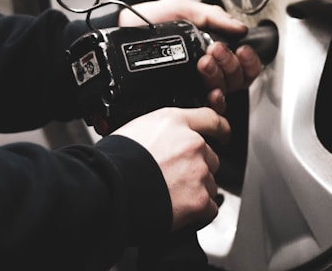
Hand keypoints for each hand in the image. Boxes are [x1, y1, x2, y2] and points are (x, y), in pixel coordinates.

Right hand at [113, 106, 229, 230]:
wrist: (108, 191)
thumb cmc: (113, 162)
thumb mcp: (135, 129)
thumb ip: (159, 132)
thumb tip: (161, 141)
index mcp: (174, 122)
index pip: (210, 118)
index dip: (220, 128)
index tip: (224, 134)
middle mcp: (192, 143)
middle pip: (210, 157)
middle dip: (197, 168)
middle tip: (174, 179)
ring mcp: (198, 172)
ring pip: (210, 183)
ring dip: (197, 190)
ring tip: (171, 197)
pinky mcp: (200, 200)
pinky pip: (210, 208)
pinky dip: (199, 213)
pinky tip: (180, 213)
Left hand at [119, 0, 262, 112]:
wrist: (119, 35)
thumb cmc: (146, 21)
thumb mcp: (180, 9)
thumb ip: (212, 15)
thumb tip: (240, 27)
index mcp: (208, 48)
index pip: (241, 61)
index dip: (248, 58)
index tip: (241, 48)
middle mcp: (205, 70)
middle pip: (237, 77)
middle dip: (230, 62)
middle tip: (215, 49)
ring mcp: (194, 85)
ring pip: (226, 91)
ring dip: (220, 76)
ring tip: (204, 62)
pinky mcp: (182, 98)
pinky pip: (209, 107)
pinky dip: (215, 99)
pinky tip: (210, 91)